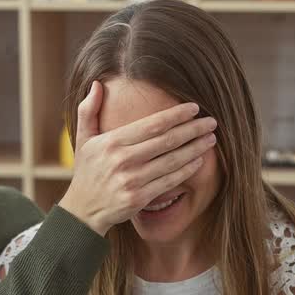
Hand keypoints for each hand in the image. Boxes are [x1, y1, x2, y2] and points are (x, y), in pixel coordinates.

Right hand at [57, 80, 217, 234]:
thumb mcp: (82, 139)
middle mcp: (123, 160)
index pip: (152, 124)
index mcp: (112, 142)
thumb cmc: (87, 171)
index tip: (194, 108)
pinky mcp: (139, 198)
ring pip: (172, 161)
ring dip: (195, 148)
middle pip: (167, 140)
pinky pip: (169, 181)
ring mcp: (132, 180)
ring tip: (210, 138)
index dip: (176, 115)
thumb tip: (97, 85)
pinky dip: (186, 170)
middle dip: (193, 129)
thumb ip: (88, 110)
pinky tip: (199, 160)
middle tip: (211, 122)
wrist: (83, 210)